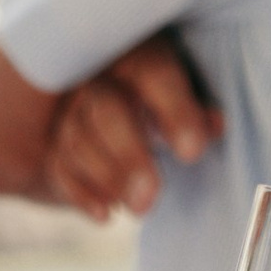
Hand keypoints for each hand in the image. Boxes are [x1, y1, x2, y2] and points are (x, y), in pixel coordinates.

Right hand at [41, 40, 222, 220]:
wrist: (114, 93)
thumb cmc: (160, 92)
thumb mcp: (185, 88)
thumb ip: (199, 108)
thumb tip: (216, 126)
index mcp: (138, 56)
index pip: (154, 75)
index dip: (175, 113)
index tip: (193, 153)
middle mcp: (97, 78)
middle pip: (106, 111)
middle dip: (129, 156)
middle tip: (151, 194)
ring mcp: (70, 109)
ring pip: (77, 141)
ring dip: (108, 178)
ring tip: (141, 207)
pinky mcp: (54, 140)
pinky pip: (58, 165)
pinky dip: (81, 193)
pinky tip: (107, 214)